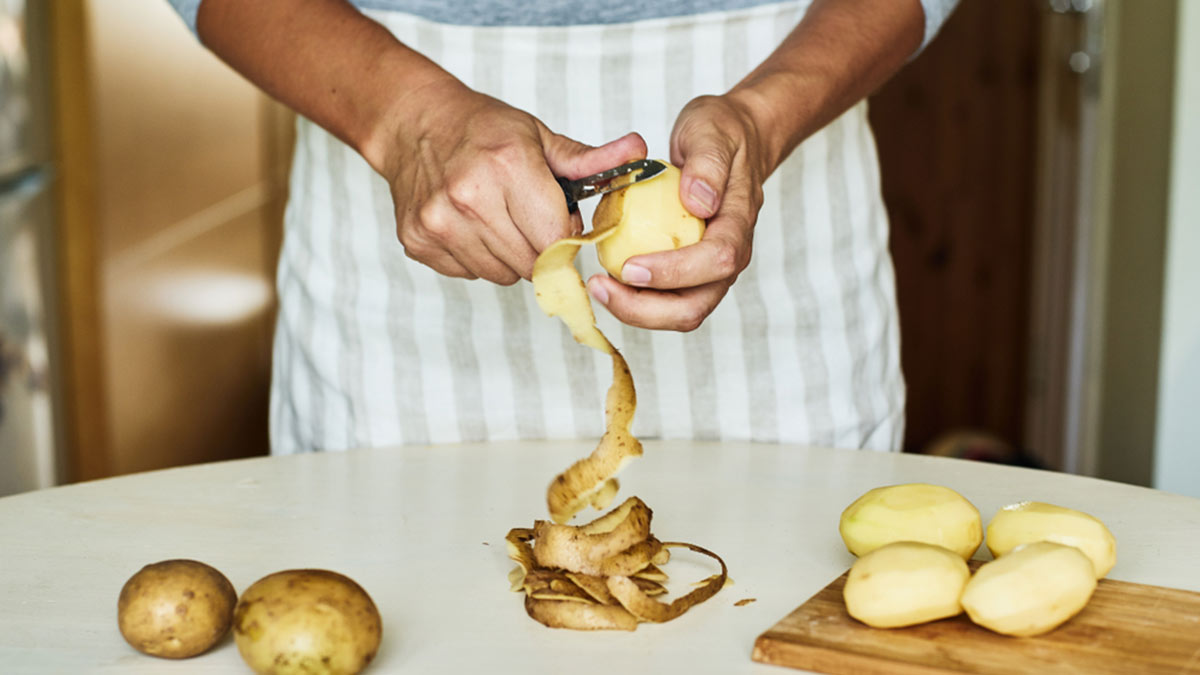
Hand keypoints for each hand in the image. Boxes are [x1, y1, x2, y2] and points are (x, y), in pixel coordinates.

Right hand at [380, 79, 646, 283]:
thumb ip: (589, 160)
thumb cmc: (483, 129)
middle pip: (531, 264)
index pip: (557, 240)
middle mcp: (469, 197)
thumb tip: (639, 153)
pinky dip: (478, 257)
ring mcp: (439, 223)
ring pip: (501, 275)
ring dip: (509, 256)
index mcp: (508, 167)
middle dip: (540, 250)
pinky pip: (470, 273)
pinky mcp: (419, 242)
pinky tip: (470, 225)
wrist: (414, 124)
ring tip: (498, 219)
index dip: (567, 239)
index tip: (563, 225)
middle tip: (529, 219)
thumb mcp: (538, 136)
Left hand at [586, 93, 769, 330]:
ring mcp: (709, 271)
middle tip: (601, 287)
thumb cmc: (723, 134)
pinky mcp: (689, 272)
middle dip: (645, 309)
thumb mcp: (713, 132)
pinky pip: (663, 298)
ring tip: (597, 287)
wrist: (733, 141)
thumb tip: (698, 202)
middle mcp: (728, 258)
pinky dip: (634, 297)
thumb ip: (708, 164)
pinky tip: (605, 279)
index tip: (630, 267)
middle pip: (694, 307)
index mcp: (738, 225)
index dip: (674, 272)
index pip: (716, 261)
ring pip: (677, 312)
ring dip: (635, 309)